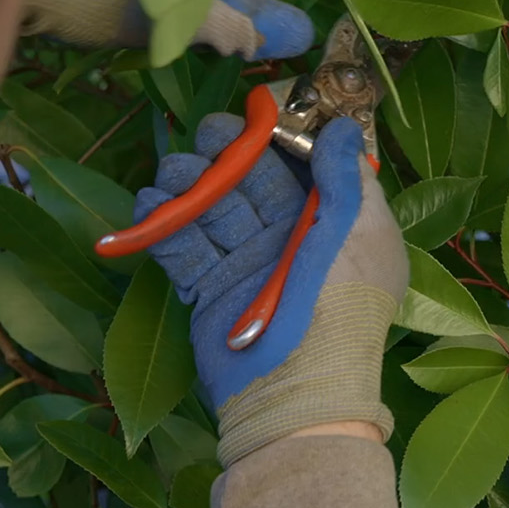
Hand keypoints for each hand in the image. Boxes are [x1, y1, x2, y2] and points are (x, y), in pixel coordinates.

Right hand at [132, 113, 406, 464]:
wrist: (298, 393)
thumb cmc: (341, 307)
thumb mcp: (359, 235)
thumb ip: (347, 179)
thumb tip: (344, 128)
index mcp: (330, 224)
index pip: (299, 167)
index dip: (275, 139)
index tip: (253, 114)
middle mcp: (287, 241)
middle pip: (248, 182)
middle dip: (224, 155)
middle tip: (205, 135)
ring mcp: (246, 266)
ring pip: (212, 209)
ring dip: (189, 185)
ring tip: (172, 171)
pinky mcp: (209, 292)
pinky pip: (183, 248)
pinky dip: (163, 225)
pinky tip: (149, 203)